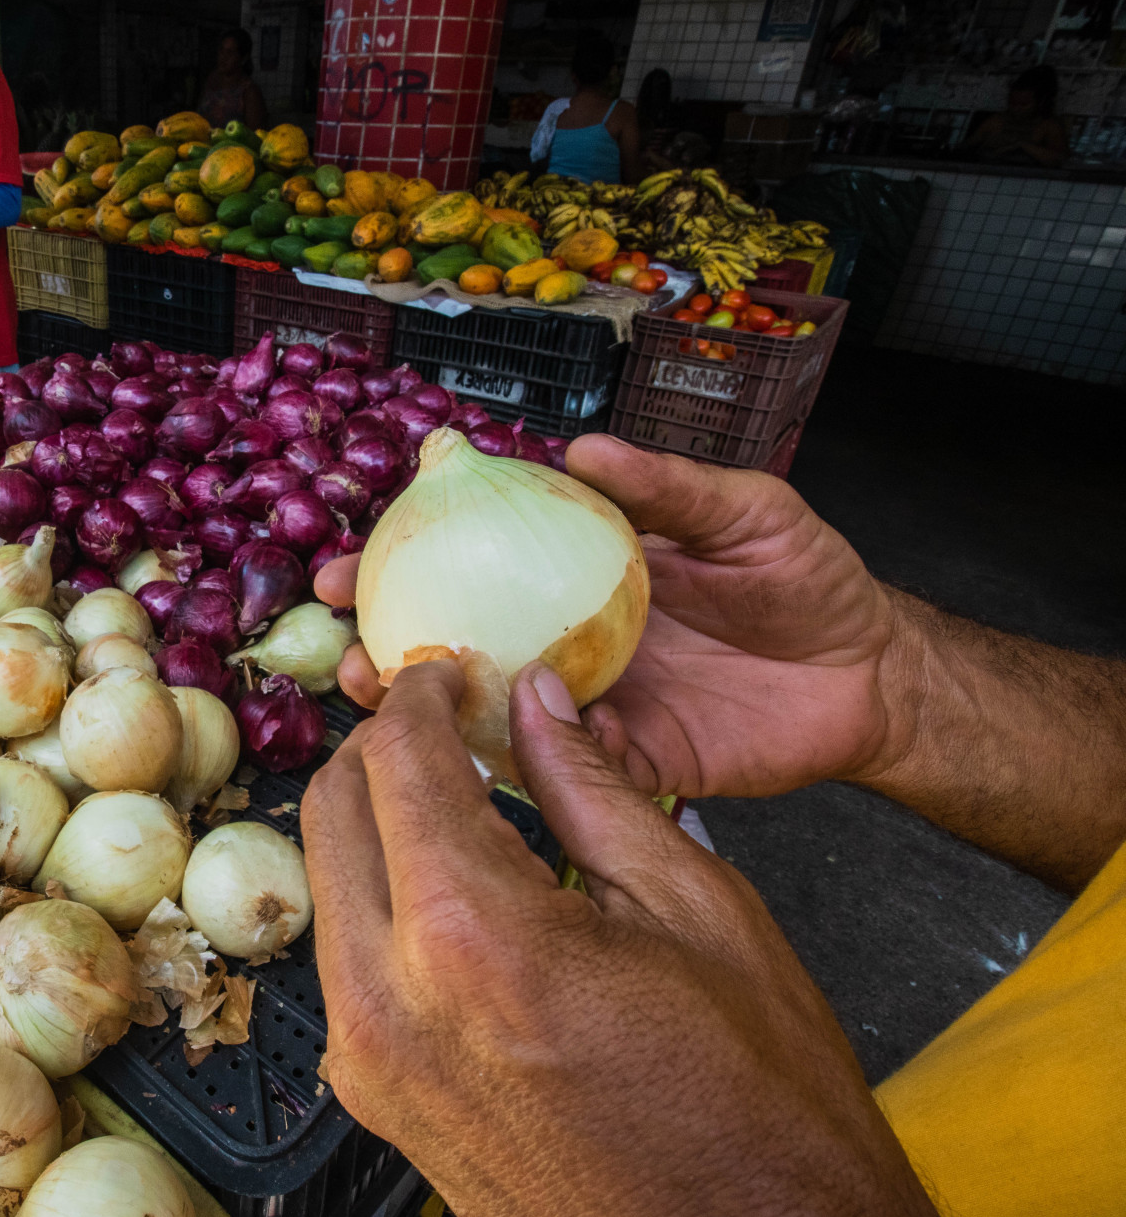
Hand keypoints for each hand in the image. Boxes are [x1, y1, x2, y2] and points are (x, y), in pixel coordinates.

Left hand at [302, 659, 947, 1216]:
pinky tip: (453, 885)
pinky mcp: (377, 1103)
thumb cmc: (762, 1119)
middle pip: (332, 814)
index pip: (398, 762)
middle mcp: (392, 1003)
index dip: (420, 693)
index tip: (448, 671)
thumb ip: (595, 791)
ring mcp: (372, 1065)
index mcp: (473, 940)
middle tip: (446, 719)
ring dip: (376, 824)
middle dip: (381, 747)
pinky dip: (384, 901)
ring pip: (330, 887)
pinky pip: (350, 963)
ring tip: (456, 796)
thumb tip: (540, 708)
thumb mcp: (700, 912)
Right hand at [317, 435, 905, 799]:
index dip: (411, 557)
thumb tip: (583, 447)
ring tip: (378, 691)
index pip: (479, 560)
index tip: (349, 555)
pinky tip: (472, 747)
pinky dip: (512, 758)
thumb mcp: (746, 511)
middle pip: (462, 640)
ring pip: (489, 711)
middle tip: (341, 637)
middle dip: (390, 638)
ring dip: (428, 706)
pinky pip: (558, 768)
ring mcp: (594, 705)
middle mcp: (572, 639)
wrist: (874, 676)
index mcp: (584, 574)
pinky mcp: (628, 764)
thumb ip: (668, 486)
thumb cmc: (810, 580)